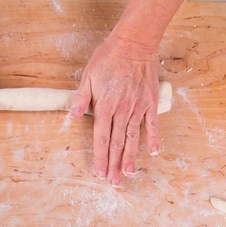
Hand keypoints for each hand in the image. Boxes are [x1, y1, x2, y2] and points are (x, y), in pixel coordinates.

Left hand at [69, 39, 159, 186]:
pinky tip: (155, 152)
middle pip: (117, 143)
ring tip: (130, 174)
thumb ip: (80, 99)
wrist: (133, 44)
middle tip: (114, 183)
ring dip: (132, 158)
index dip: (100, 157)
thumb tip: (71, 117)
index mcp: (104, 107)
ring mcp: (137, 108)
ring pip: (133, 138)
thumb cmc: (107, 58)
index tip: (100, 173)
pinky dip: (154, 138)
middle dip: (114, 165)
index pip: (100, 138)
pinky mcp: (150, 103)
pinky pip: (152, 124)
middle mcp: (121, 111)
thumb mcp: (87, 76)